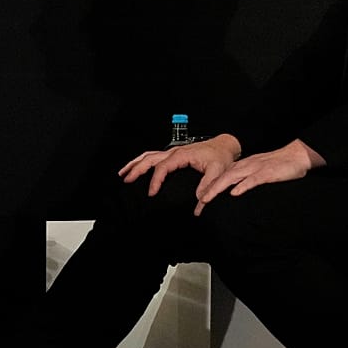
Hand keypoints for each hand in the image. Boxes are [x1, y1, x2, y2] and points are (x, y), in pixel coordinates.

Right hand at [118, 134, 241, 198]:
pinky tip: (138, 167)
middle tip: (127, 180)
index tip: (151, 192)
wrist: (224, 145)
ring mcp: (172, 152)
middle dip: (137, 169)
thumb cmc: (220, 156)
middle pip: (150, 158)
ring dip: (135, 163)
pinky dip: (143, 161)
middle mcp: (174, 151)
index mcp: (182, 155)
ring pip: (149, 155)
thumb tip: (200, 202)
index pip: (163, 167)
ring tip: (124, 173)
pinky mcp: (173, 154)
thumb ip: (208, 186)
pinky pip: (154, 156)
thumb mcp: (217, 171)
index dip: (155, 180)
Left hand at [191, 139, 325, 214]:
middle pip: (223, 177)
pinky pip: (253, 180)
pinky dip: (242, 186)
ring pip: (232, 177)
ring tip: (207, 198)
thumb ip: (247, 179)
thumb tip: (235, 191)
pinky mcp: (267, 173)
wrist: (296, 155)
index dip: (210, 187)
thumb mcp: (259, 171)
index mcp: (244, 165)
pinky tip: (235, 192)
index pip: (223, 176)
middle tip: (198, 202)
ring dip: (218, 188)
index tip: (199, 198)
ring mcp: (256, 168)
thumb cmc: (279, 165)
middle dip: (209, 189)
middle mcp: (246, 165)